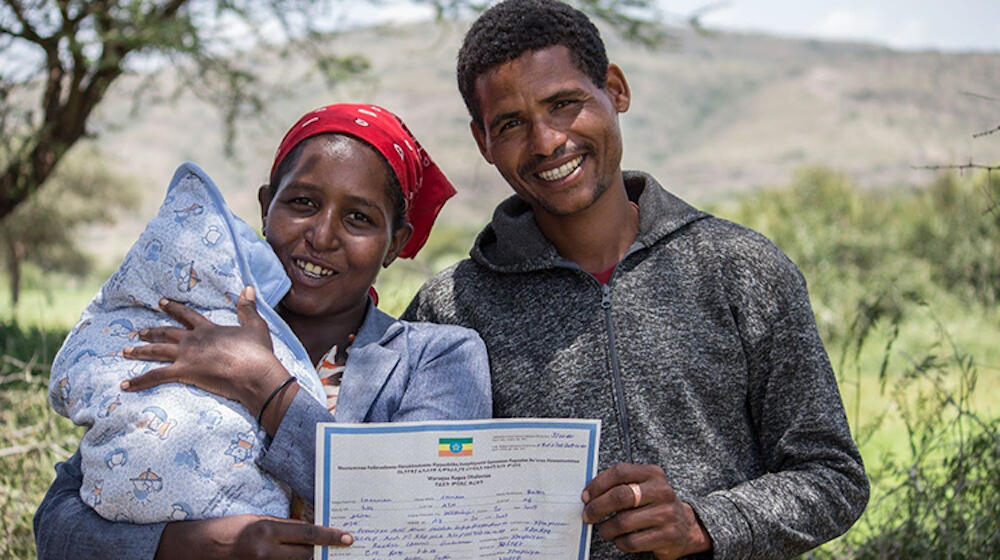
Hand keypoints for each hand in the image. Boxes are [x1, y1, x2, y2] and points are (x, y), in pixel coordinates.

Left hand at [121, 286, 289, 416]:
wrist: (253, 372)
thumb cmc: (257, 352)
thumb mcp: (255, 326)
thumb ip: (248, 308)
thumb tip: (248, 288)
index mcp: (208, 329)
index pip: (187, 315)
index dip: (173, 308)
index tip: (161, 302)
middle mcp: (193, 340)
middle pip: (166, 333)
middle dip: (151, 331)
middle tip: (138, 331)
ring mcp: (186, 356)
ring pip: (156, 351)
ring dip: (139, 351)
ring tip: (125, 351)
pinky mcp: (183, 372)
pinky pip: (155, 376)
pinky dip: (138, 381)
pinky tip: (124, 385)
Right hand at [155, 514, 352, 559]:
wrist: (195, 550)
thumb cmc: (226, 529)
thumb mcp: (256, 520)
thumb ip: (282, 527)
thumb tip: (308, 530)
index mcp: (266, 531)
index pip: (307, 534)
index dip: (330, 537)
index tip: (348, 538)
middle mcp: (265, 552)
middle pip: (306, 556)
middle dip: (323, 554)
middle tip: (341, 550)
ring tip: (323, 557)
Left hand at [581, 463, 711, 559]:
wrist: (685, 527)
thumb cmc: (653, 505)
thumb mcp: (642, 487)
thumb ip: (620, 485)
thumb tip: (588, 495)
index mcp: (653, 474)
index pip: (620, 472)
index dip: (598, 484)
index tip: (585, 496)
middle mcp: (662, 491)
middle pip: (620, 496)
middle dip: (597, 507)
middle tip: (587, 516)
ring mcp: (666, 514)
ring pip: (623, 522)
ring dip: (606, 529)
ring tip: (604, 530)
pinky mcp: (667, 536)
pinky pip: (632, 541)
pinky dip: (620, 542)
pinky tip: (620, 540)